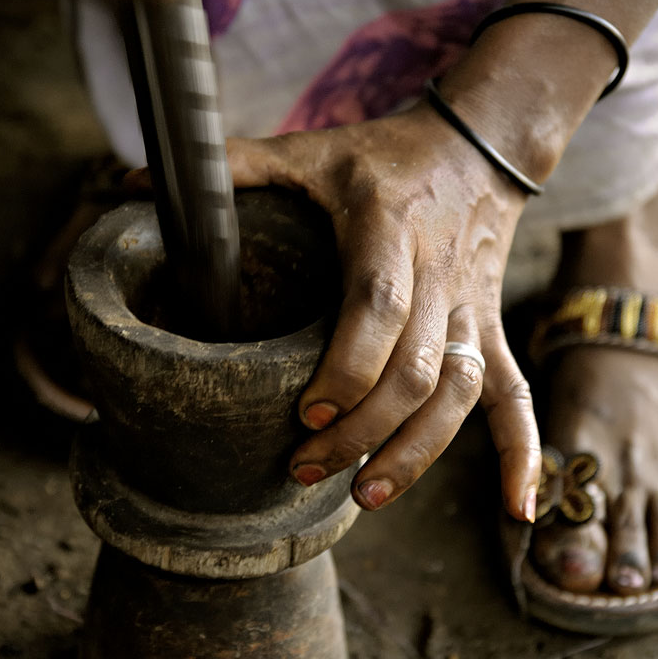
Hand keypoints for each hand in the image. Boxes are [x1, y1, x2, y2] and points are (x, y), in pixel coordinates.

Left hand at [226, 104, 541, 520]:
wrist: (478, 148)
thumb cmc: (383, 155)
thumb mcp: (311, 150)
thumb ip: (237, 166)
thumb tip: (135, 179)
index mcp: (389, 229)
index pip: (379, 309)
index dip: (347, 368)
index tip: (304, 412)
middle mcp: (439, 275)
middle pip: (416, 371)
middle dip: (361, 430)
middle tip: (302, 465)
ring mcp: (471, 308)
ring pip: (458, 394)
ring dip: (416, 453)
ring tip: (364, 496)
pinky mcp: (488, 329)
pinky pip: (513, 396)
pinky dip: (522, 454)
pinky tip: (519, 511)